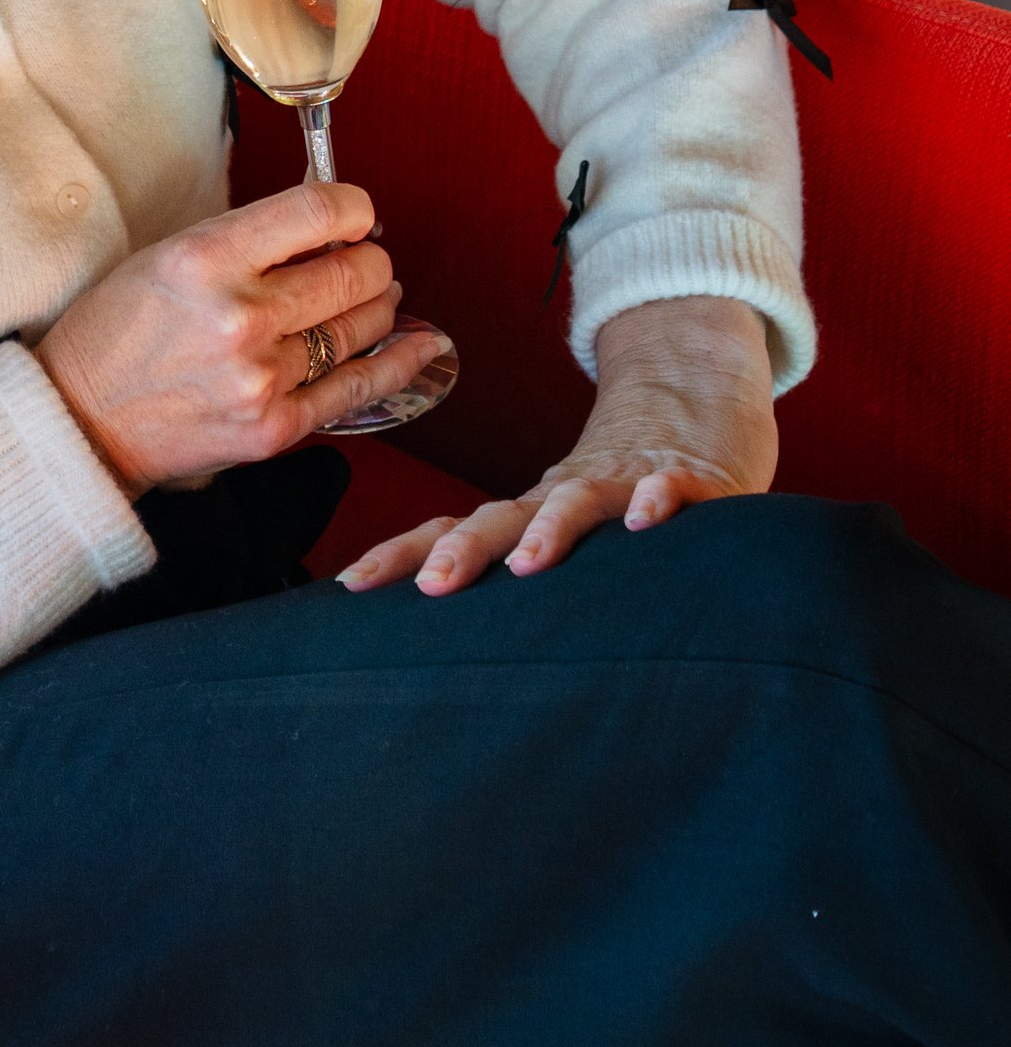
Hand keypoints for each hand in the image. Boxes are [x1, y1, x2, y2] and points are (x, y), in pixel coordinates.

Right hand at [38, 180, 448, 494]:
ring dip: (378, 306)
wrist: (82, 423)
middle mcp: (240, 315)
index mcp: (206, 258)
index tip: (356, 217)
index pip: (318, 211)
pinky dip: (398, 363)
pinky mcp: (275, 428)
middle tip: (361, 262)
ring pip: (362, 327)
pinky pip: (359, 388)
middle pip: (355, 271)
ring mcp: (261, 377)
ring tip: (372, 299)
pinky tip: (421, 347)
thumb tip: (327, 227)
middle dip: (369, 261)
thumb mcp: (168, 257)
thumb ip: (247, 240)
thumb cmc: (118, 332)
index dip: (355, 208)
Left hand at [335, 294, 776, 593]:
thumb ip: (520, 576)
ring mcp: (621, 485)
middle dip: (461, 551)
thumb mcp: (561, 530)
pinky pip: (670, 487)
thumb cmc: (618, 490)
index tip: (349, 586)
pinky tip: (646, 521)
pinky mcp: (688, 480)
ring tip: (527, 565)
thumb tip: (445, 647)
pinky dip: (657, 500)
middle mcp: (561, 498)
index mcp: (526, 515)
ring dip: (550, 531)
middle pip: (500, 519)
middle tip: (431, 587)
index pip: (450, 530)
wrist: (696, 399)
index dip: (400, 554)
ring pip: (577, 503)